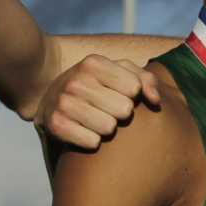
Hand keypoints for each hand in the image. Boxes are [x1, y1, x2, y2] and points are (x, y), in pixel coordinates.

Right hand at [36, 53, 161, 150]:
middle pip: (124, 110)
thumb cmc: (97, 86)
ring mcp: (63, 103)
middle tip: (107, 109)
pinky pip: (92, 143)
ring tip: (95, 120)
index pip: (135, 88)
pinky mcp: (56, 125)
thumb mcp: (119, 73)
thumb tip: (155, 100)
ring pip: (109, 128)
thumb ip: (146, 80)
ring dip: (107, 128)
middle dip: (120, 114)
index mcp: (93, 63)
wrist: (50, 99)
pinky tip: (84, 131)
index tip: (120, 94)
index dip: (132, 95)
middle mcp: (76, 81)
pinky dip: (92, 141)